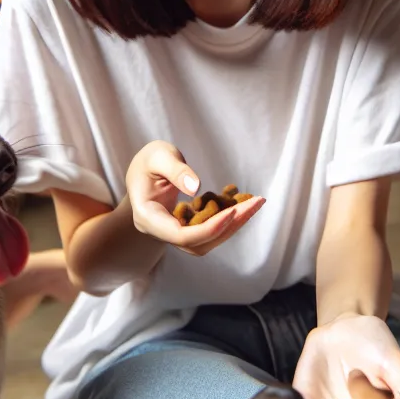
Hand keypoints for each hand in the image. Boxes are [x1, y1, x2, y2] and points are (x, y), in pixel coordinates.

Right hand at [125, 141, 264, 256]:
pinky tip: (244, 201)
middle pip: (198, 242)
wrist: (143, 172)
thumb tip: (197, 188)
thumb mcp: (157, 156)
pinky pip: (209, 230)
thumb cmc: (148, 161)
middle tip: (256, 202)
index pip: (180, 235)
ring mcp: (174, 233)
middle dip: (229, 225)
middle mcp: (160, 232)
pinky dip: (228, 218)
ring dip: (233, 224)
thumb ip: (175, 170)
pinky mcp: (187, 229)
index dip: (208, 228)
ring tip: (255, 202)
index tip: (233, 211)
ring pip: (206, 241)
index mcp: (148, 218)